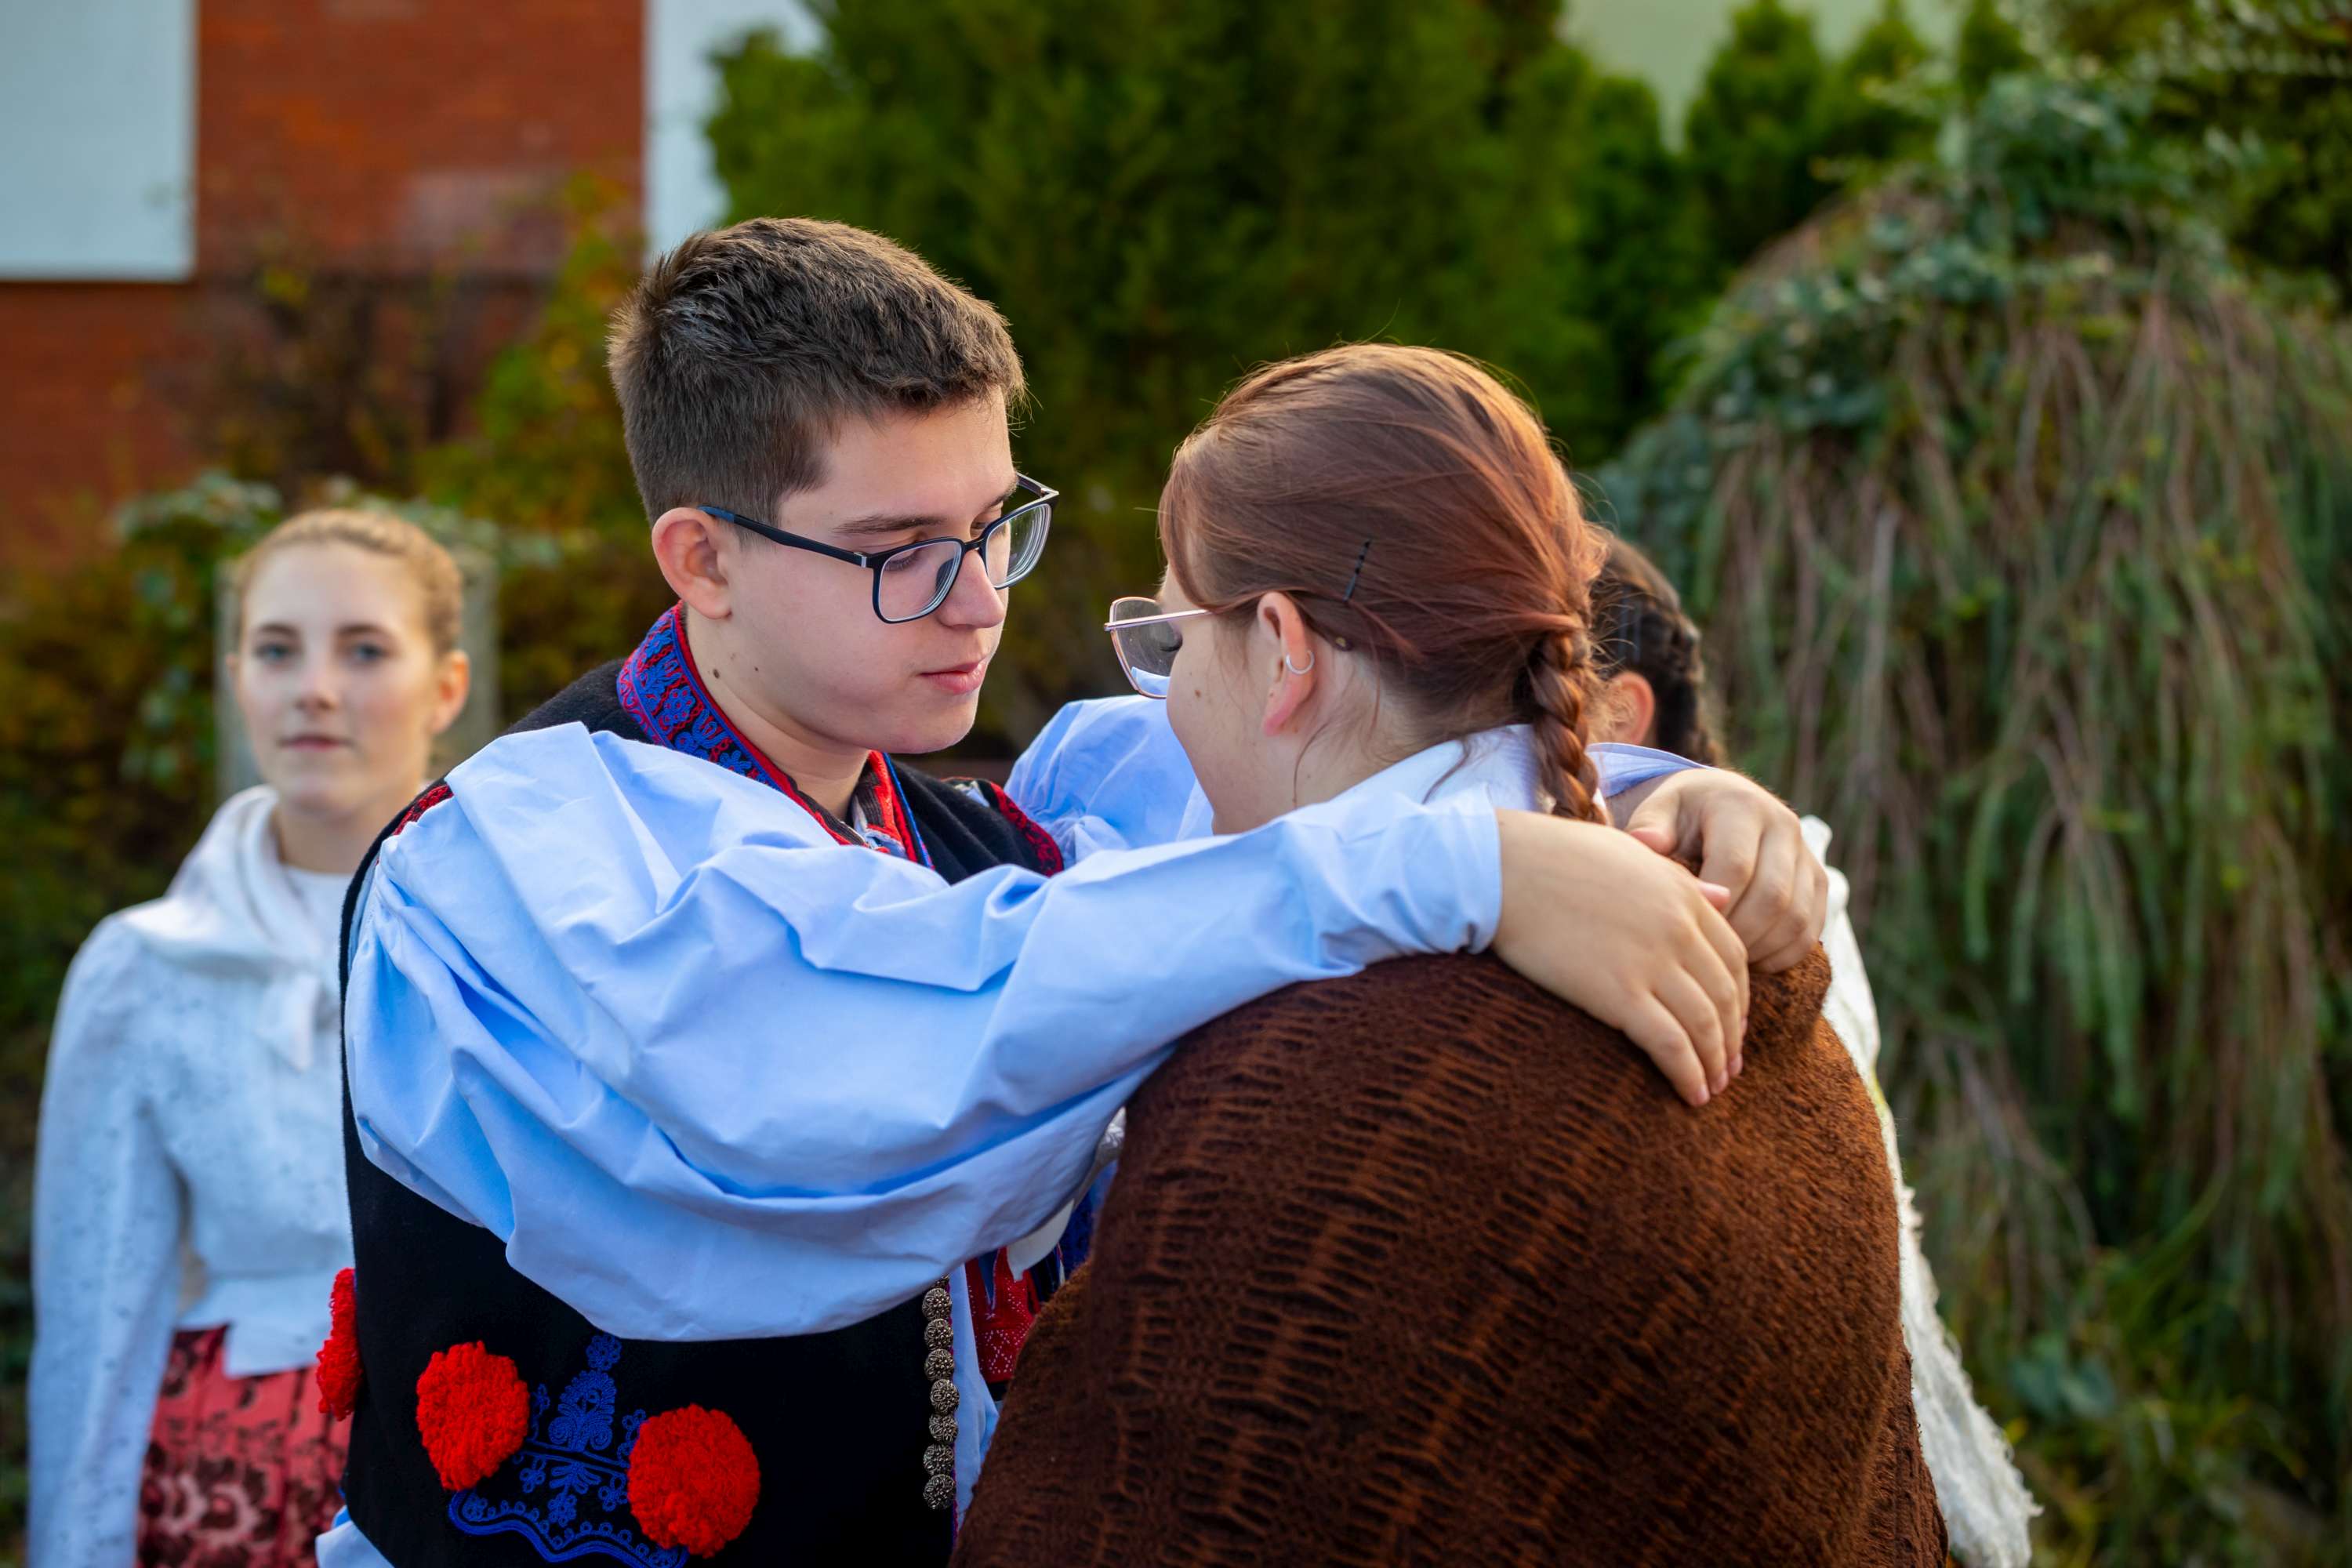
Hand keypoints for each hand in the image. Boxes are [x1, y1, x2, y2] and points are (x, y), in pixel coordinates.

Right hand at [1492, 811, 1745, 1107]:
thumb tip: (1723, 898)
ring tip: (1713, 1088)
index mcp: (1682, 895)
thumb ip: (1680, 879)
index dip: (1739, 997)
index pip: (1734, 957)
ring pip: (1705, 1025)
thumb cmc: (1555, 857)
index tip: (1732, 1024)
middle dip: (1732, 1037)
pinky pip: (1670, 1043)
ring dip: (1715, 1063)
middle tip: (1729, 1067)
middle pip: (1725, 996)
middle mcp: (1678, 930)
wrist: (1503, 869)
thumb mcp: (1630, 855)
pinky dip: (1689, 1073)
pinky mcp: (1619, 993)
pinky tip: (1692, 1094)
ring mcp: (1651, 962)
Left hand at [1618, 770, 1825, 977]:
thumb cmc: (1680, 816)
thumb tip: (1647, 842)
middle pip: (1772, 897)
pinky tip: (1748, 959)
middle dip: (1737, 934)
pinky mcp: (1818, 881)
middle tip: (1705, 952)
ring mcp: (1806, 854)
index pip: (1736, 867)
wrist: (1719, 805)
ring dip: (1760, 948)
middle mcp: (1783, 825)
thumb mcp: (1659, 811)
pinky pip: (1809, 929)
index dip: (1713, 907)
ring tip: (1724, 957)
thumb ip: (1650, 826)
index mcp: (1741, 805)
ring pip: (1796, 918)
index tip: (1686, 928)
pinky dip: (1781, 954)